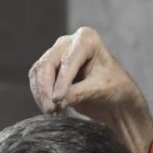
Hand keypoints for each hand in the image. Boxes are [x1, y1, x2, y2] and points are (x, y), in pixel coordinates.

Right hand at [28, 27, 152, 152]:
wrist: (115, 99)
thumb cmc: (115, 88)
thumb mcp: (101, 89)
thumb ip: (80, 92)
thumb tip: (59, 99)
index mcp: (86, 39)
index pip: (68, 59)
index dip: (61, 80)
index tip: (58, 100)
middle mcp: (68, 43)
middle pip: (47, 63)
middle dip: (46, 88)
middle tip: (51, 109)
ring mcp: (58, 55)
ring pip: (38, 72)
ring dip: (41, 94)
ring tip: (52, 112)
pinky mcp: (51, 70)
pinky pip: (37, 81)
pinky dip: (40, 96)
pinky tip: (50, 110)